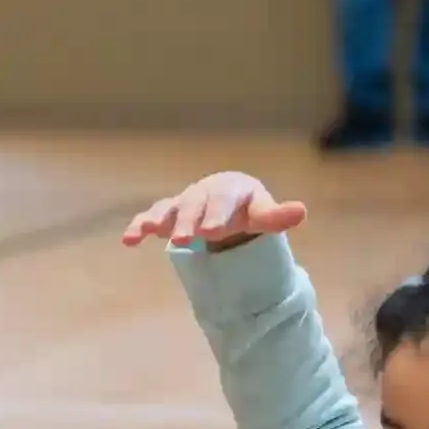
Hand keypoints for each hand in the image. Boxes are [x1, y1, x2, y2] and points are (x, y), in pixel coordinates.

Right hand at [122, 172, 306, 250]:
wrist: (224, 202)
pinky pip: (150, 217)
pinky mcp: (166, 214)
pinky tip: (128, 240)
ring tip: (148, 231)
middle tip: (185, 239)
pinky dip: (138, 226)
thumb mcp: (261, 213)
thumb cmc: (244, 209)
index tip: (212, 232)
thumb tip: (300, 212)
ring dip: (158, 219)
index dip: (217, 214)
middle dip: (188, 221)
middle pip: (194, 204)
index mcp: (229, 188)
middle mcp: (203, 192)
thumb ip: (276, 216)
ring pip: (169, 208)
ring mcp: (182, 202)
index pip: (223, 199)